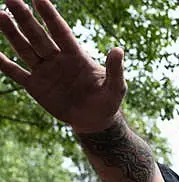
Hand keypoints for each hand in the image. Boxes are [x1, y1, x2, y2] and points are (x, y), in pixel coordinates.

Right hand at [0, 0, 125, 132]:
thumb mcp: (116, 87)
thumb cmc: (108, 101)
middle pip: (38, 35)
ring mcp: (45, 72)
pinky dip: (4, 63)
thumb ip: (114, 69)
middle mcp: (58, 59)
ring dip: (11, 33)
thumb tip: (118, 50)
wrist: (95, 121)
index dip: (50, 15)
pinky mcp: (36, 87)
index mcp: (76, 56)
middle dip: (24, 17)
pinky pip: (16, 73)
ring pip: (25, 49)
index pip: (60, 31)